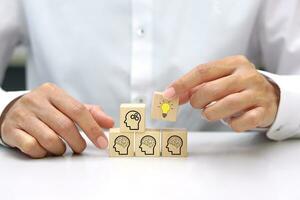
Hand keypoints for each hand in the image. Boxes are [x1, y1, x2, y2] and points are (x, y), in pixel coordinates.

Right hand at [0, 83, 113, 157]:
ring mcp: (22, 115)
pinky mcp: (10, 129)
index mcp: (53, 92)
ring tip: (61, 148)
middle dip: (78, 142)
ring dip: (60, 149)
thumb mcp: (67, 106)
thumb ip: (90, 113)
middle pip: (65, 126)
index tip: (103, 143)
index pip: (78, 110)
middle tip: (81, 148)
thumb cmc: (47, 109)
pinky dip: (43, 153)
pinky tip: (45, 149)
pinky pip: (32, 147)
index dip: (93, 128)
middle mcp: (36, 101)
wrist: (13, 110)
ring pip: (49, 139)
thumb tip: (109, 123)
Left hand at [163, 55, 279, 131]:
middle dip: (197, 101)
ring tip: (210, 113)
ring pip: (224, 106)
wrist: (271, 96)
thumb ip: (197, 86)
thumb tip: (172, 95)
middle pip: (210, 89)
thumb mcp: (219, 80)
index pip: (202, 71)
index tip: (168, 95)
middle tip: (197, 105)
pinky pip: (240, 123)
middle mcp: (246, 75)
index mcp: (233, 63)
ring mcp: (257, 93)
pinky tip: (232, 119)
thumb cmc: (237, 87)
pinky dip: (231, 124)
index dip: (182, 83)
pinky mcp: (263, 111)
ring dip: (211, 113)